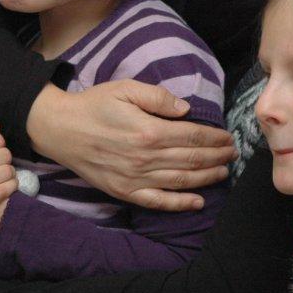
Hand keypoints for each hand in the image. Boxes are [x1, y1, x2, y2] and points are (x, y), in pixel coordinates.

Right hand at [28, 81, 236, 210]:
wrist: (60, 129)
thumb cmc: (93, 105)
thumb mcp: (125, 88)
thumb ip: (158, 97)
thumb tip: (186, 109)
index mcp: (149, 131)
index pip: (193, 137)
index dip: (214, 138)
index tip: (228, 137)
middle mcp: (146, 158)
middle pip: (192, 160)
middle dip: (217, 157)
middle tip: (232, 154)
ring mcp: (136, 178)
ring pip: (181, 181)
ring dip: (207, 178)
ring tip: (224, 172)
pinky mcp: (125, 191)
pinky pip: (158, 202)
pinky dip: (181, 204)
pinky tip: (198, 202)